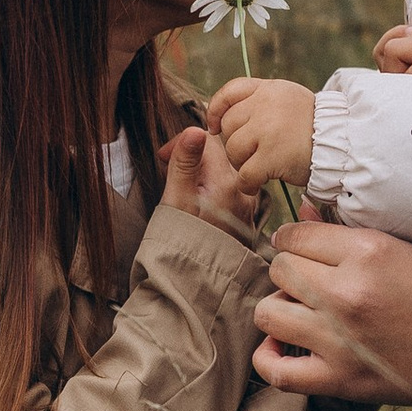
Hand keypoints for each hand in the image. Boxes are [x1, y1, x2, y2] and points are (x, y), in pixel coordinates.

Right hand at [161, 120, 260, 242]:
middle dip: (194, 156)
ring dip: (202, 169)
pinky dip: (212, 185)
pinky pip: (229, 187)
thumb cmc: (178, 241)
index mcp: (227, 182)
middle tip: (169, 166)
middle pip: (220, 154)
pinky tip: (197, 198)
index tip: (164, 157)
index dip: (182, 143)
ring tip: (182, 184)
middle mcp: (243, 191)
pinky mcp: (244, 215)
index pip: (209, 141)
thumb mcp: (175, 198)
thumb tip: (195, 129)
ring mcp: (246, 204)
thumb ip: (185, 162)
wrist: (192, 281)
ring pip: (225, 170)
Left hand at [205, 77, 318, 192]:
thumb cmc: (314, 127)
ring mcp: (268, 130)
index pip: (230, 92)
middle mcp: (266, 105)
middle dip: (235, 143)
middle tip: (251, 154)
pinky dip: (248, 183)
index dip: (216, 110)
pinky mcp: (272, 156)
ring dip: (241, 164)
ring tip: (258, 168)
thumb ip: (261, 102)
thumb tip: (223, 116)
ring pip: (233, 150)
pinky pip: (245, 174)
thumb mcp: (289, 100)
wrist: (343, 145)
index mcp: (270, 89)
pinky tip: (257, 184)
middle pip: (229, 125)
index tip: (214, 126)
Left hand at [253, 217, 411, 410]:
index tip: (308, 251)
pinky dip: (270, 357)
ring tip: (303, 312)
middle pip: (279, 269)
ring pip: (268, 311)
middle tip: (313, 282)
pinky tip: (285, 346)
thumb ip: (350, 232)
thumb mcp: (409, 250)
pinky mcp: (339, 378)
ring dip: (281, 308)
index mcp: (368, 250)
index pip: (294, 234)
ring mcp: (339, 338)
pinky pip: (275, 369)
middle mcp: (347, 291)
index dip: (297, 240)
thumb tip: (303, 211)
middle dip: (292, 272)